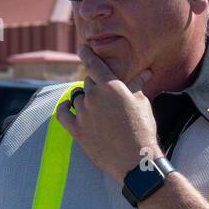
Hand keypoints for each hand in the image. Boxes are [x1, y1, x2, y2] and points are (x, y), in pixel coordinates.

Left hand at [53, 45, 159, 182]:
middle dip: (94, 86)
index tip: (82, 48)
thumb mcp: (142, 104)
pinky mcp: (77, 130)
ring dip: (84, 100)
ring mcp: (83, 114)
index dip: (87, 54)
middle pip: (87, 82)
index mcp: (111, 86)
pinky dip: (65, 108)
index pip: (94, 64)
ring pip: (77, 98)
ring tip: (95, 109)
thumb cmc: (142, 130)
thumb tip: (146, 73)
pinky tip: (68, 107)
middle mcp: (94, 97)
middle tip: (104, 96)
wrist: (134, 160)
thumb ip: (136, 85)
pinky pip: (63, 113)